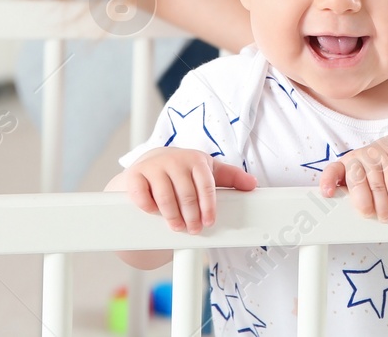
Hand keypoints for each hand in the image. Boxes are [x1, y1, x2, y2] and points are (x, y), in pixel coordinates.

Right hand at [120, 147, 256, 232]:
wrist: (149, 164)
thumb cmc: (182, 171)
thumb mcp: (207, 171)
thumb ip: (230, 178)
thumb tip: (252, 184)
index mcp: (195, 159)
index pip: (206, 184)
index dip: (208, 206)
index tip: (209, 222)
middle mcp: (174, 159)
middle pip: (186, 194)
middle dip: (191, 217)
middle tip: (192, 229)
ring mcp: (153, 166)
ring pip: (165, 198)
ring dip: (172, 217)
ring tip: (177, 226)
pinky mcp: (134, 175)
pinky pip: (142, 196)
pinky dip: (148, 207)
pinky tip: (153, 212)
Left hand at [317, 133, 387, 221]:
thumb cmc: (372, 170)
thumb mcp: (358, 179)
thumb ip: (351, 194)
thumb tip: (348, 218)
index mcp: (344, 165)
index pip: (332, 171)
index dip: (328, 181)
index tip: (328, 194)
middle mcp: (358, 159)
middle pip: (356, 181)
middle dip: (363, 201)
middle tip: (367, 214)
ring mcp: (375, 158)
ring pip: (377, 185)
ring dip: (382, 205)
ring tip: (384, 216)